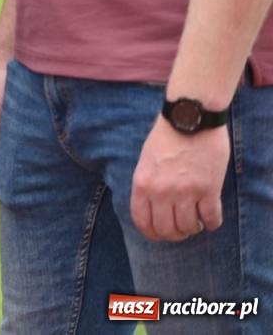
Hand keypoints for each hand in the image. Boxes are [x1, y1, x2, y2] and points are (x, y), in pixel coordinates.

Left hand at [130, 116, 228, 241]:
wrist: (189, 119)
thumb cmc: (166, 137)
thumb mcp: (145, 161)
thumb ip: (148, 185)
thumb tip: (153, 209)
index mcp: (142, 184)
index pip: (142, 222)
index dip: (152, 234)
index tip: (161, 235)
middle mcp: (162, 192)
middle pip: (167, 230)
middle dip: (174, 234)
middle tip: (181, 229)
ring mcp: (186, 192)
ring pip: (188, 228)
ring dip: (193, 229)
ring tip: (195, 221)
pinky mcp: (208, 189)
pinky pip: (211, 219)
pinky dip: (211, 223)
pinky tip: (210, 219)